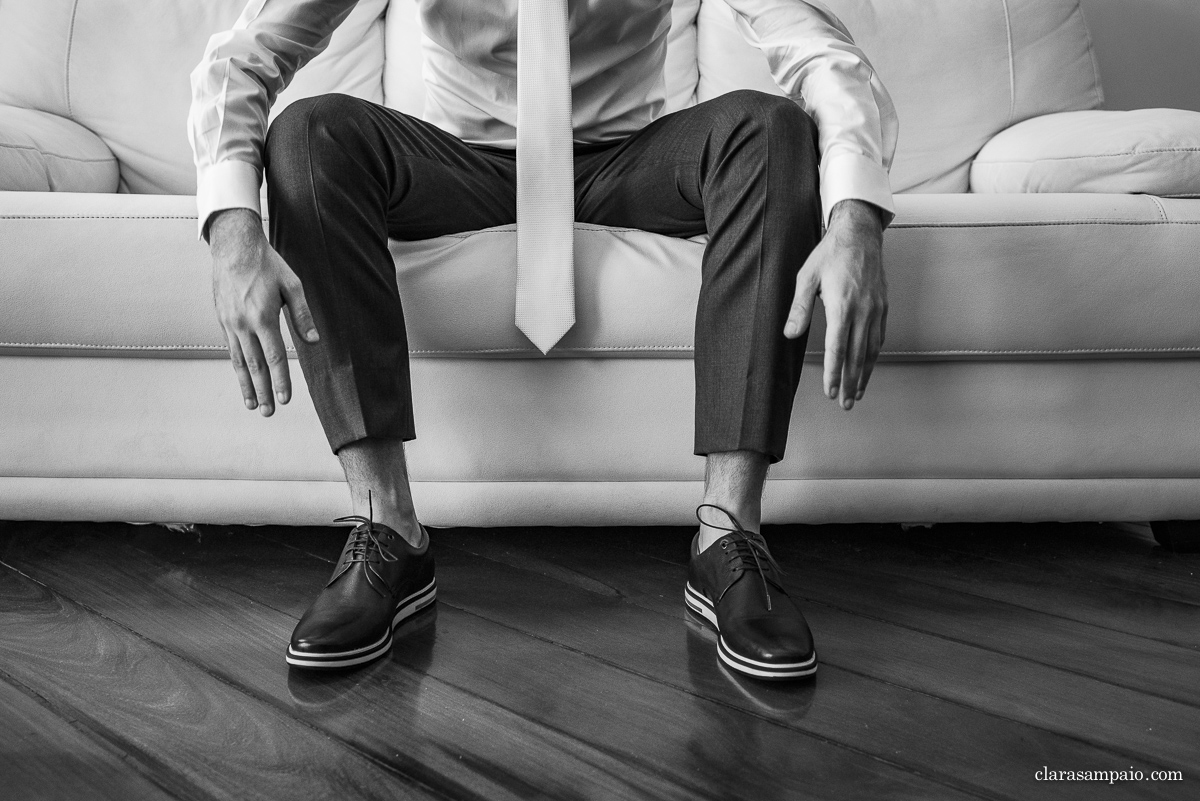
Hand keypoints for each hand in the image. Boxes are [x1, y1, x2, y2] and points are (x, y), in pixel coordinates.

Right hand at [208, 208, 318, 415]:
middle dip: (263, 391)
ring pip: (240, 362)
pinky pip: (231, 350)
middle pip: (255, 365)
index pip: (275, 357)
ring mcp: (230, 323)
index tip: (286, 399)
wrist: (233, 247)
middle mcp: (243, 324)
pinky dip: (237, 368)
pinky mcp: (223, 320)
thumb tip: (313, 342)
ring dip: (247, 386)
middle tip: (269, 413)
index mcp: (262, 317)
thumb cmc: (267, 264)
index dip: (281, 380)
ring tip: (253, 405)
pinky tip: (243, 379)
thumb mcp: (291, 285)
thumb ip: (302, 315)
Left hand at [784, 199, 886, 410]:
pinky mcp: (882, 306)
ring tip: (857, 393)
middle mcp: (862, 311)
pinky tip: (868, 366)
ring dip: (864, 374)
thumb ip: (799, 308)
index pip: (837, 348)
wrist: (859, 235)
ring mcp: (876, 309)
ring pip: (871, 349)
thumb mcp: (806, 277)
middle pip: (856, 355)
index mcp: (842, 305)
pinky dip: (873, 356)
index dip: (833, 373)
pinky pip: (879, 337)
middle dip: (850, 382)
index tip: (830, 392)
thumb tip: (790, 334)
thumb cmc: (829, 254)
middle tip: (845, 404)